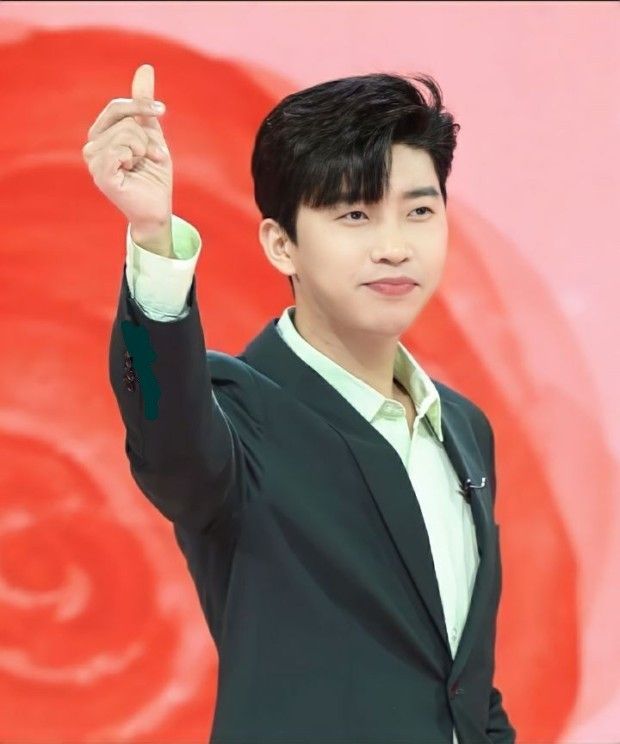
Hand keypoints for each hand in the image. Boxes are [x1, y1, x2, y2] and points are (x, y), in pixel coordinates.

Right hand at [82, 64, 172, 229]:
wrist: (157, 207)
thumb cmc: (153, 173)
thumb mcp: (152, 133)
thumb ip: (144, 104)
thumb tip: (145, 68)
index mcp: (101, 135)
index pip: (116, 106)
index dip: (140, 106)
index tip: (162, 110)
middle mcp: (92, 146)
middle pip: (124, 120)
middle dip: (147, 136)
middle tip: (151, 156)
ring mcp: (94, 162)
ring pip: (126, 135)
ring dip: (145, 149)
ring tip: (144, 165)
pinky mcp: (101, 176)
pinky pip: (118, 151)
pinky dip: (134, 157)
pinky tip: (135, 170)